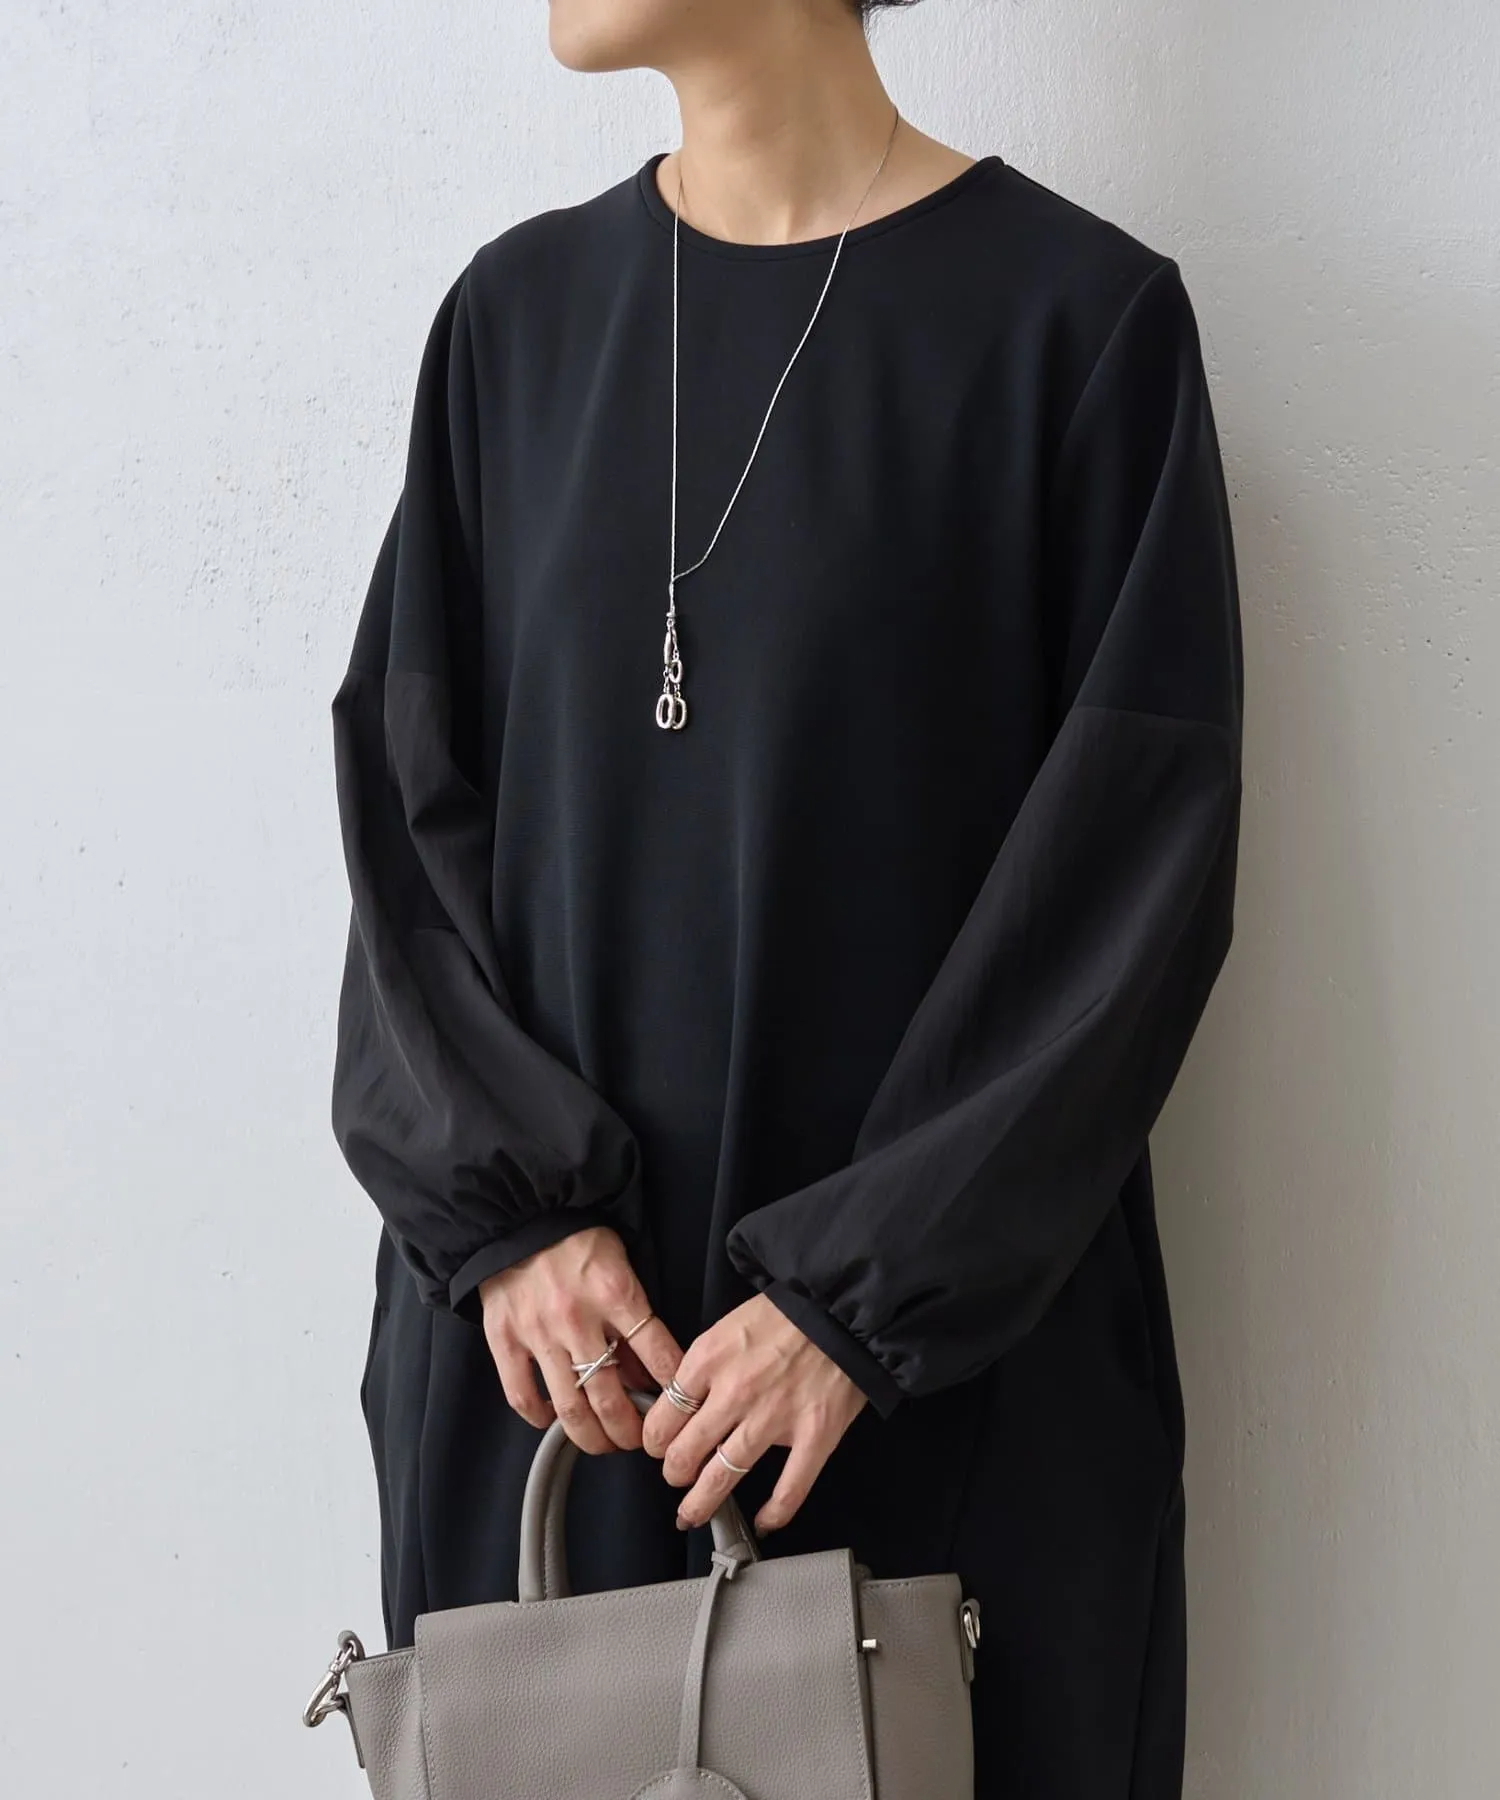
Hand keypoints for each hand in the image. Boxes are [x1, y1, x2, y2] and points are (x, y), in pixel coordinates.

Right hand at [477, 1225, 682, 1454]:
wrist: (520, 1211)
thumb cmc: (577, 1237)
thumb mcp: (621, 1264)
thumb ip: (633, 1319)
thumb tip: (647, 1373)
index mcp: (615, 1293)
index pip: (658, 1355)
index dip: (673, 1393)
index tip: (680, 1412)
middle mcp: (577, 1318)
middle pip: (612, 1398)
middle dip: (630, 1432)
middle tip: (638, 1441)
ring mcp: (538, 1332)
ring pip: (570, 1408)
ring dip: (592, 1436)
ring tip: (603, 1442)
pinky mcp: (504, 1339)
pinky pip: (521, 1396)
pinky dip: (539, 1417)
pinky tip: (552, 1419)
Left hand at [641, 1293, 866, 1534]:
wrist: (844, 1307)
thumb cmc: (786, 1313)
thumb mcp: (728, 1325)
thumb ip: (703, 1365)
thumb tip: (682, 1401)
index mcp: (709, 1360)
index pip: (665, 1415)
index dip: (656, 1438)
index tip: (658, 1446)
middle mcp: (735, 1393)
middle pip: (687, 1451)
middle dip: (674, 1472)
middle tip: (676, 1477)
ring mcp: (775, 1419)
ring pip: (724, 1476)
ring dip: (702, 1501)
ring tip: (691, 1514)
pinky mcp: (814, 1436)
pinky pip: (790, 1488)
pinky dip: (775, 1512)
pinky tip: (764, 1522)